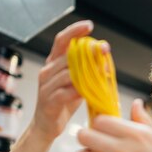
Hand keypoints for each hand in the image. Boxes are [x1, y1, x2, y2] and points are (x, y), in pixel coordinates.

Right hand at [30, 20, 108, 142]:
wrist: (46, 126)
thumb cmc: (62, 103)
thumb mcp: (75, 83)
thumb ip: (85, 71)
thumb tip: (105, 62)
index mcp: (53, 63)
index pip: (61, 40)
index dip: (74, 31)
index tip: (89, 25)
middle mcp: (47, 71)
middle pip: (68, 55)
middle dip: (89, 52)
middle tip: (105, 51)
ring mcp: (46, 85)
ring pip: (68, 73)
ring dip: (88, 73)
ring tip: (104, 73)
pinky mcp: (49, 101)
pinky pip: (66, 92)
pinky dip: (80, 91)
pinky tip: (90, 92)